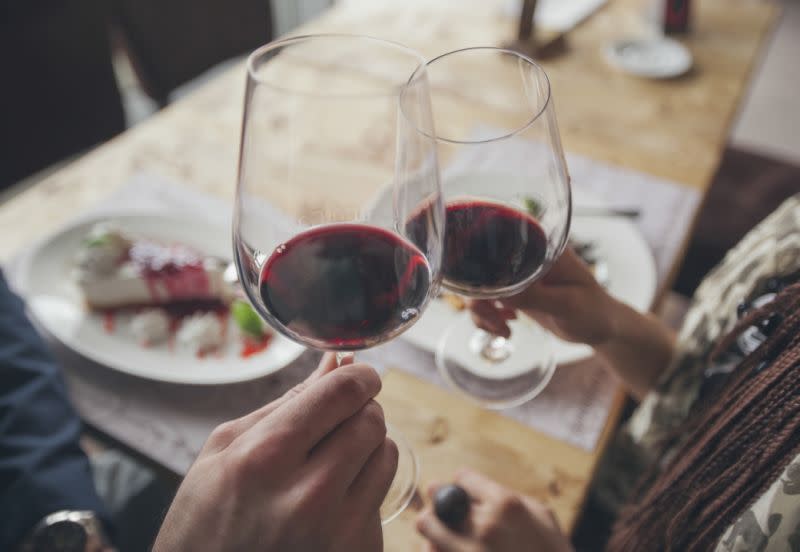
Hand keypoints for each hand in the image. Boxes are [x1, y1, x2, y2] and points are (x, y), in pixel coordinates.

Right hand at [153, 354, 396, 551]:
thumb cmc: (205, 521)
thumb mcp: (224, 450)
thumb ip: (285, 403)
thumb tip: (335, 363)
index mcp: (265, 458)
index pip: (342, 393)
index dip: (358, 375)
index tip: (358, 375)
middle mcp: (308, 496)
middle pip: (372, 420)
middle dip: (360, 409)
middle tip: (336, 420)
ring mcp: (338, 531)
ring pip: (387, 454)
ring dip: (367, 447)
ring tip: (330, 462)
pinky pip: (383, 496)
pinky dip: (364, 487)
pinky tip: (330, 502)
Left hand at [416, 470, 572, 551]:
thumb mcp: (542, 516)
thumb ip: (510, 498)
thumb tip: (483, 491)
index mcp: (505, 504)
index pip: (462, 478)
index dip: (463, 484)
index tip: (464, 491)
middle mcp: (484, 526)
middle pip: (439, 500)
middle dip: (440, 502)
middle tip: (444, 509)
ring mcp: (468, 551)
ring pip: (427, 527)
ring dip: (433, 527)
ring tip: (441, 531)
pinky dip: (435, 549)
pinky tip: (445, 549)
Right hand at [470, 247, 675, 397]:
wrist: (600, 328)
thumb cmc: (593, 311)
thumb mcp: (567, 304)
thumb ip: (534, 296)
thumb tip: (498, 292)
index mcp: (541, 246)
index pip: (498, 240)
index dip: (478, 259)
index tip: (480, 287)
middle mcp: (525, 256)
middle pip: (480, 266)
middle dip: (479, 296)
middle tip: (495, 318)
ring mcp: (516, 274)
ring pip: (479, 286)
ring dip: (482, 311)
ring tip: (502, 328)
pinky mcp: (513, 291)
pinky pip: (485, 301)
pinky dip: (486, 318)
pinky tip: (505, 327)